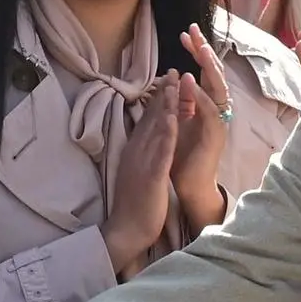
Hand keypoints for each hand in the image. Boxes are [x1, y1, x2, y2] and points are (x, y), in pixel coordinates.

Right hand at [103, 79, 185, 275]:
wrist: (125, 230)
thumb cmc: (134, 205)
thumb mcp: (136, 174)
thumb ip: (140, 157)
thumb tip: (145, 143)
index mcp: (135, 152)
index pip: (147, 121)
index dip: (157, 100)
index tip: (166, 82)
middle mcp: (137, 152)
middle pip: (152, 118)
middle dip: (163, 94)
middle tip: (172, 71)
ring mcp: (143, 162)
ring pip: (157, 128)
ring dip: (166, 104)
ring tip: (175, 83)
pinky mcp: (151, 175)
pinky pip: (161, 150)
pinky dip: (168, 132)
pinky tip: (175, 117)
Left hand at [171, 31, 233, 229]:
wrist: (188, 186)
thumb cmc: (182, 155)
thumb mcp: (178, 121)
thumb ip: (179, 101)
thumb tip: (172, 79)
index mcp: (205, 104)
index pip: (203, 71)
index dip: (196, 51)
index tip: (184, 34)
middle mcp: (216, 109)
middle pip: (214, 73)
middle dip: (205, 50)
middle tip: (194, 31)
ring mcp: (218, 122)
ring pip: (218, 89)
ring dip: (208, 69)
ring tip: (200, 49)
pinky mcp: (216, 136)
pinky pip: (212, 113)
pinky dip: (202, 98)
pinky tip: (193, 85)